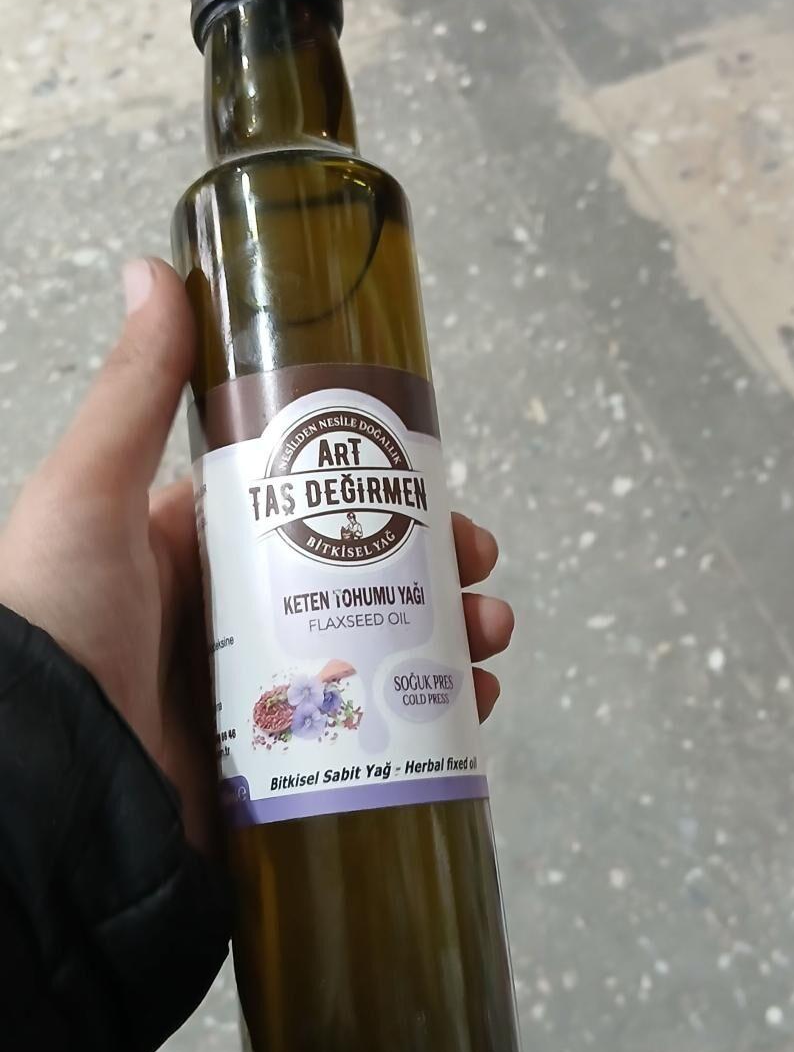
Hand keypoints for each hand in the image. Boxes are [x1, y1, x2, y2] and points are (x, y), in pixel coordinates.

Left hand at [0, 259, 513, 851]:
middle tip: (483, 571)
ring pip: (384, 653)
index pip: (313, 507)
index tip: (443, 492)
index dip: (385, 496)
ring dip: (452, 639)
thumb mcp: (90, 492)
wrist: (48, 783)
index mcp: (195, 550)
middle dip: (439, 571)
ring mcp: (264, 695)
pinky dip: (431, 720)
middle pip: (365, 580)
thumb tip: (151, 267)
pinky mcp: (282, 764)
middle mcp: (235, 619)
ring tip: (487, 640)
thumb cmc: (57, 623)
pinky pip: (373, 733)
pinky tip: (469, 711)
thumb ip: (134, 389)